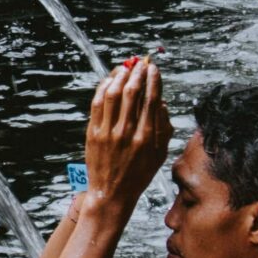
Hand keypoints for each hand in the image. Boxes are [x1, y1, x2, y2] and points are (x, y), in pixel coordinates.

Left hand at [84, 58, 171, 209]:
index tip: (154, 68)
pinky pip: (97, 104)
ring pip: (112, 94)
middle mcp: (127, 132)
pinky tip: (109, 80)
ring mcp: (108, 132)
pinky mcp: (93, 133)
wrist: (112, 193)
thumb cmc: (139, 174)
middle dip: (138, 73)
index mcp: (147, 137)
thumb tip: (161, 102)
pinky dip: (103, 88)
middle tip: (141, 63)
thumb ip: (164, 128)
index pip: (152, 99)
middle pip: (132, 93)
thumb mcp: (160, 155)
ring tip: (126, 67)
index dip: (153, 80)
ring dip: (120, 76)